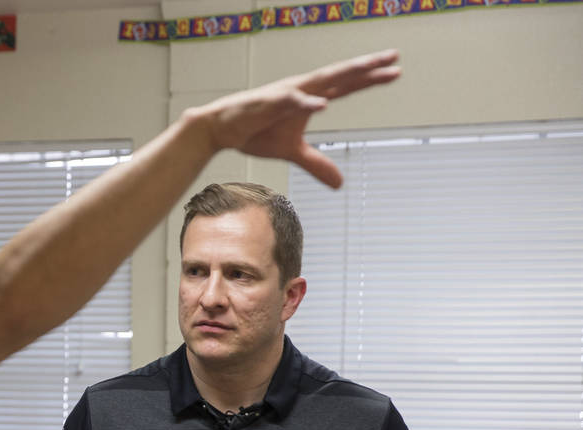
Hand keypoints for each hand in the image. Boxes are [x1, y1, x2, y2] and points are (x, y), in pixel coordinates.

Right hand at [192, 50, 400, 187]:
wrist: (223, 129)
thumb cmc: (257, 133)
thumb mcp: (292, 152)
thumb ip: (317, 164)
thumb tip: (340, 185)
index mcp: (310, 98)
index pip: (346, 86)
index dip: (370, 79)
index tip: (395, 71)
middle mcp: (303, 89)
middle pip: (341, 75)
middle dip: (367, 67)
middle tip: (394, 57)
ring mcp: (287, 93)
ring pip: (322, 80)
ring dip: (345, 73)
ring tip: (368, 66)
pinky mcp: (269, 104)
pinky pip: (291, 102)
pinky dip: (307, 102)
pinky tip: (324, 103)